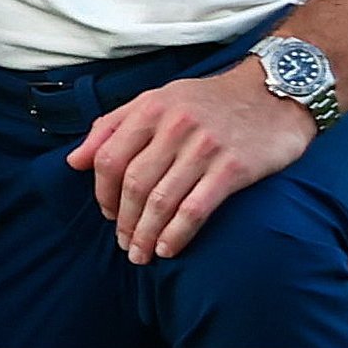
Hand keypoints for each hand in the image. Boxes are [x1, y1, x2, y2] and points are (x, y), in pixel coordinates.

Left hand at [66, 57, 314, 261]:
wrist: (273, 93)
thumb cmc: (209, 100)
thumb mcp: (157, 99)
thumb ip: (113, 127)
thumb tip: (74, 161)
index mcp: (151, 107)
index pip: (111, 156)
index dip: (102, 191)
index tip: (106, 213)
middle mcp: (174, 126)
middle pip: (134, 183)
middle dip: (123, 220)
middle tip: (124, 243)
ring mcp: (204, 147)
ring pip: (162, 200)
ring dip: (145, 233)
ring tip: (140, 255)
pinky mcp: (234, 168)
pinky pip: (195, 209)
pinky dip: (177, 234)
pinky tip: (167, 249)